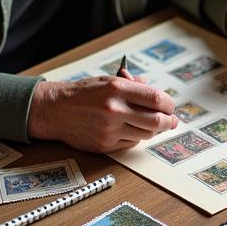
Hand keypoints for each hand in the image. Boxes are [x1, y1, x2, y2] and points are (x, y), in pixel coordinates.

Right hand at [27, 73, 176, 152]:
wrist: (55, 110)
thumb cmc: (83, 94)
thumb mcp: (108, 80)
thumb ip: (134, 86)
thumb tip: (156, 94)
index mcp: (117, 89)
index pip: (156, 99)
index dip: (169, 104)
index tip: (170, 106)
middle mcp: (114, 109)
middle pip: (156, 121)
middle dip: (169, 121)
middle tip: (172, 120)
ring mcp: (109, 129)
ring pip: (146, 134)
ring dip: (153, 130)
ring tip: (151, 124)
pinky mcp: (105, 145)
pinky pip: (131, 143)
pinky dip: (136, 137)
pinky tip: (131, 129)